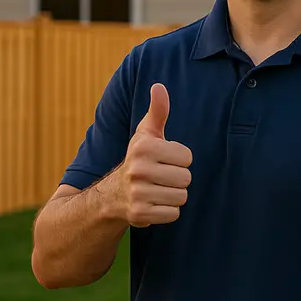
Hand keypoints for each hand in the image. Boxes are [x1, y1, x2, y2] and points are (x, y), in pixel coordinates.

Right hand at [111, 83, 192, 226]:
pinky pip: (173, 214)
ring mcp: (138, 193)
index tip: (164, 160)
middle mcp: (138, 169)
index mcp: (144, 147)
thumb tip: (159, 86)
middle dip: (177, 179)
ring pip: (181, 197)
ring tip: (157, 190)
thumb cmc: (139, 159)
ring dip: (172, 195)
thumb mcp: (146, 134)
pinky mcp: (140, 214)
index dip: (179, 160)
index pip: (187, 157)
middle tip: (161, 177)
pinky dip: (167, 211)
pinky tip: (154, 204)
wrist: (113, 194)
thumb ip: (157, 111)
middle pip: (186, 178)